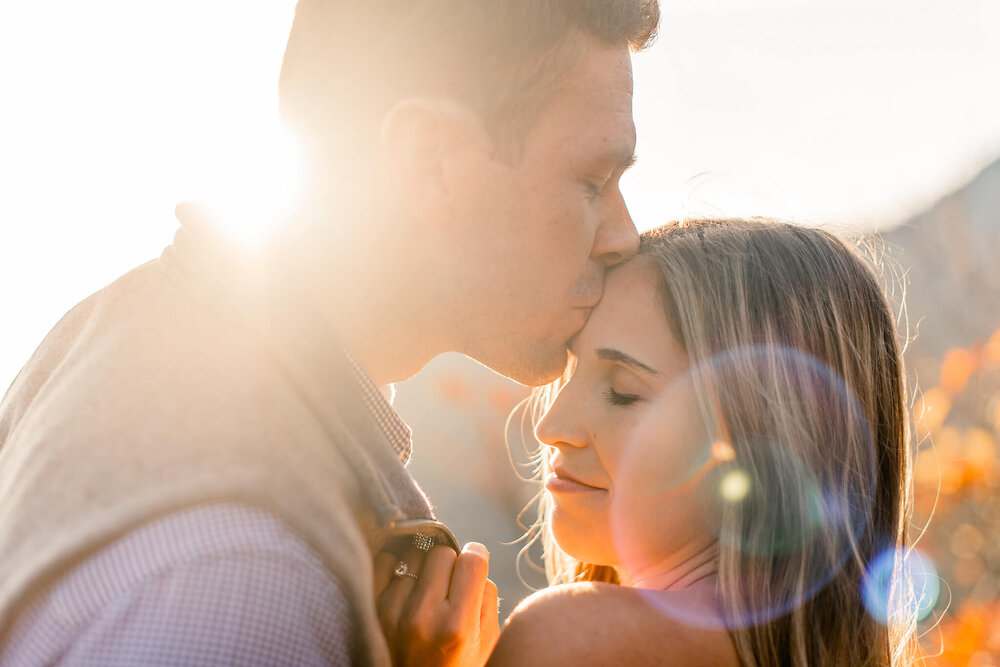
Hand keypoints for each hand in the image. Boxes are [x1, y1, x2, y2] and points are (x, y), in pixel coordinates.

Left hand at [374, 542, 499, 666]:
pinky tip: (405, 586)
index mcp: (457, 626)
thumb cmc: (454, 666)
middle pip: (442, 553)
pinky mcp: (371, 608)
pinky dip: (396, 567)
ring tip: (425, 591)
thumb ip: (487, 598)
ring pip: (414, 555)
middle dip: (450, 565)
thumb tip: (475, 556)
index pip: (472, 561)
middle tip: (449, 586)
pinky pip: (384, 561)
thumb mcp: (485, 642)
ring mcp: (393, 612)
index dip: (477, 556)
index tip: (475, 562)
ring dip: (423, 567)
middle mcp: (423, 617)